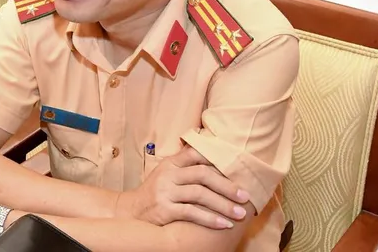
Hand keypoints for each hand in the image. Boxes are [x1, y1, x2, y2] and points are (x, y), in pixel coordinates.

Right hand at [127, 146, 248, 228]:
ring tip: (239, 214)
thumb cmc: (157, 192)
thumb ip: (185, 165)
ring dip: (223, 204)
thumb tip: (215, 158)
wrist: (132, 210)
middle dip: (227, 186)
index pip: (197, 154)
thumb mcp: (167, 173)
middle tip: (245, 196)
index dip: (218, 161)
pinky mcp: (164, 209)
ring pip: (200, 194)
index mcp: (171, 163)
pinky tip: (223, 224)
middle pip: (203, 174)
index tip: (238, 170)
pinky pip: (191, 212)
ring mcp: (165, 191)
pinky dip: (210, 219)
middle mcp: (168, 174)